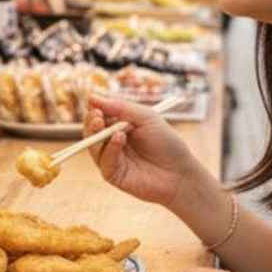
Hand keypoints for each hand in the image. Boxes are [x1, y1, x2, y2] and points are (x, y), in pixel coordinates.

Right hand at [84, 95, 208, 209]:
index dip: (95, 109)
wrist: (180, 173)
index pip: (100, 116)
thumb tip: (91, 96)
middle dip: (91, 122)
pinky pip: (104, 161)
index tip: (93, 102)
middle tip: (97, 115)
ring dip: (96, 134)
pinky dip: (109, 149)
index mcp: (120, 127)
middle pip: (92, 131)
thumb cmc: (167, 143)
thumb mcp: (146, 117)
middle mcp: (113, 143)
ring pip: (93, 146)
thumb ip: (120, 107)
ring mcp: (112, 159)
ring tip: (103, 123)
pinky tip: (119, 139)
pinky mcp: (113, 175)